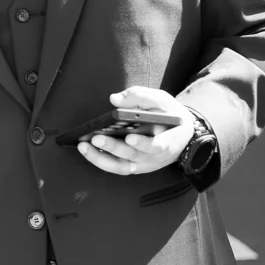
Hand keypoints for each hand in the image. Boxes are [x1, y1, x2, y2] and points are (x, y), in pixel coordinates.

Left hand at [74, 86, 193, 177]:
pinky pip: (115, 167)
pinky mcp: (133, 167)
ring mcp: (143, 164)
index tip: (130, 137)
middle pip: (133, 155)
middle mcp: (155, 157)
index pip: (157, 146)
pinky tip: (86, 149)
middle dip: (113, 147)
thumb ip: (141, 96)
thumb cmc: (170, 116)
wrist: (181, 135)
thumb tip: (114, 99)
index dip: (143, 144)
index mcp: (168, 140)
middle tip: (96, 138)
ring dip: (100, 158)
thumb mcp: (162, 101)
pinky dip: (100, 160)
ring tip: (83, 146)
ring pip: (121, 167)